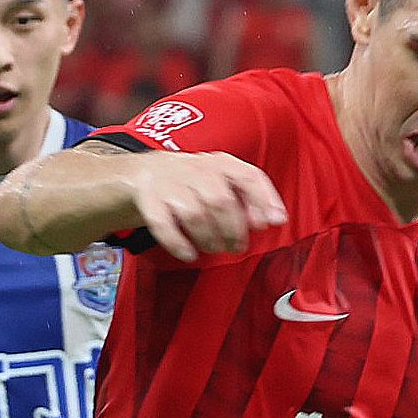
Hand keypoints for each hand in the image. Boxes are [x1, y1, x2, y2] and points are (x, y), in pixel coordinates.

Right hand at [131, 151, 285, 260]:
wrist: (144, 172)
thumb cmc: (192, 183)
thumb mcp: (221, 183)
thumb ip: (248, 200)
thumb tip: (272, 219)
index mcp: (219, 163)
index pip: (247, 176)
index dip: (263, 200)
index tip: (273, 221)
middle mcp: (195, 169)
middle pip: (220, 200)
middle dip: (233, 230)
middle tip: (237, 246)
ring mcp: (169, 182)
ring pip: (194, 214)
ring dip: (208, 239)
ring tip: (213, 247)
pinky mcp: (148, 198)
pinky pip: (163, 225)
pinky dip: (178, 243)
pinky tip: (189, 253)